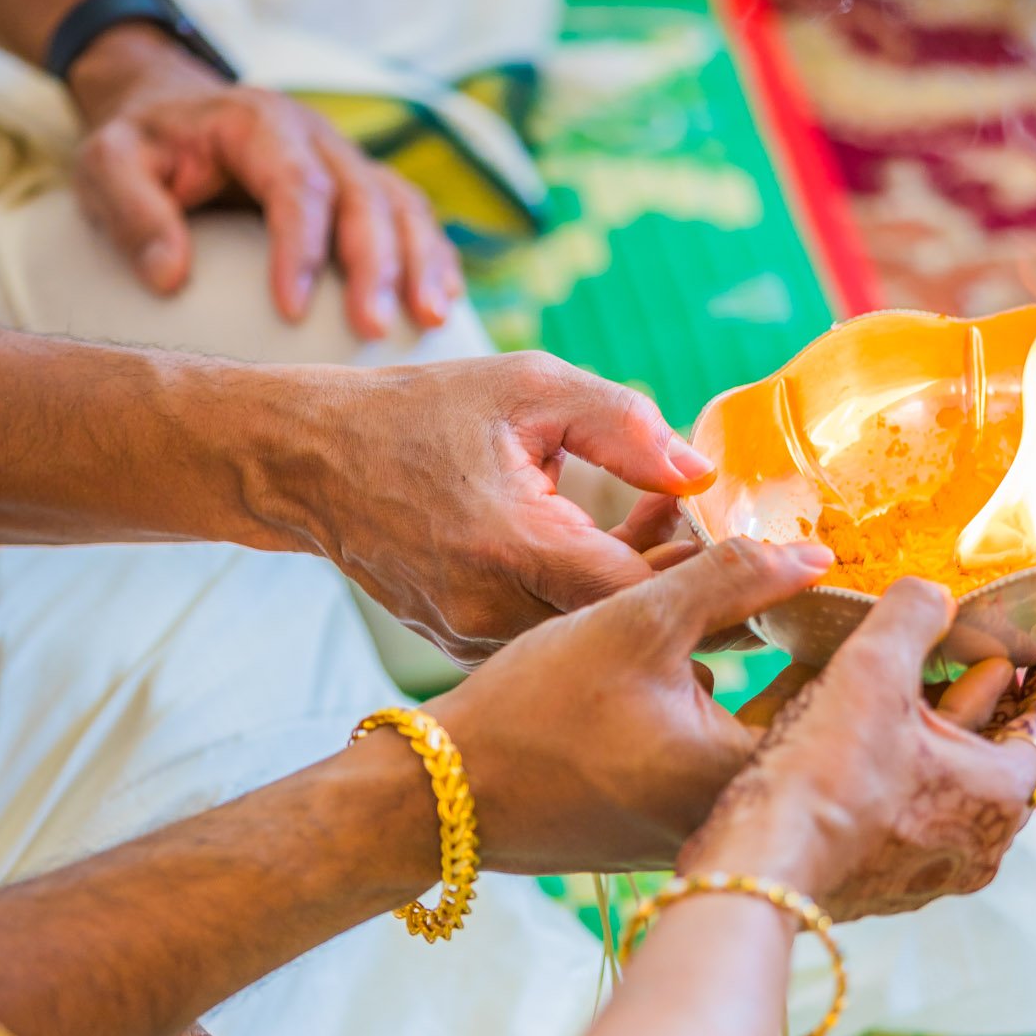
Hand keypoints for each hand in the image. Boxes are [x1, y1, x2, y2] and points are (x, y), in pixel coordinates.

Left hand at [67, 27, 461, 337]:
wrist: (171, 108)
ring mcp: (348, 161)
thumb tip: (170, 277)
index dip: (301, 247)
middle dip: (377, 265)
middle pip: (365, 196)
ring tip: (432, 320)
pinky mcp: (364, 189)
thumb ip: (130, 211)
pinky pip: (413, 218)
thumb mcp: (107, 165)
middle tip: (376, 329)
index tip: (292, 310)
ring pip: (402, 205)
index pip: (296, 184)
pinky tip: (443, 304)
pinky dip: (435, 258)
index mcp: (260, 123)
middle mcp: (317, 138)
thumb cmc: (143, 146)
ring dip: (423, 263)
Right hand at [309, 350, 716, 663]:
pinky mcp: (458, 646)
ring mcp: (469, 637)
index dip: (697, 575)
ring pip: (583, 642)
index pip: (638, 594)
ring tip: (647, 530)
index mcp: (513, 543)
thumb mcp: (528, 388)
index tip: (725, 540)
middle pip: (619, 631)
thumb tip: (697, 472)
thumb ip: (622, 424)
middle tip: (701, 536)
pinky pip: (543, 640)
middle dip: (671, 589)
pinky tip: (590, 553)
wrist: (310, 461)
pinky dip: (577, 605)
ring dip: (624, 597)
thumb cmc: (419, 412)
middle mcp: (490, 608)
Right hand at [428, 534, 836, 868]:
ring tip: (748, 619)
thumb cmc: (531, 710)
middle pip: (796, 724)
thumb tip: (816, 555)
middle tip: (807, 599)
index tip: (855, 596)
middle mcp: (731, 821)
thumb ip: (733, 580)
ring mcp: (696, 834)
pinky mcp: (661, 834)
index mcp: (739, 775)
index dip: (847, 643)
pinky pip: (709, 764)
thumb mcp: (636, 619)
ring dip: (750, 682)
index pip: (837, 706)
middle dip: (797, 656)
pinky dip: (708, 714)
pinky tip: (687, 665)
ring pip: (749, 741)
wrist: (441, 796)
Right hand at [683, 577, 1035, 919]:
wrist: (758, 865)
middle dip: (996, 708)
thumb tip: (932, 592)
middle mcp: (976, 847)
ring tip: (924, 695)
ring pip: (955, 792)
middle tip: (987, 663)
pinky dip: (911, 777)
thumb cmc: (826, 774)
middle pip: (1001, 761)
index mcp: (998, 796)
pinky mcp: (881, 886)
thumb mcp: (873, 668)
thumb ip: (911, 615)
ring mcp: (928, 874)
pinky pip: (914, 818)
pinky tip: (875, 747)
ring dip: (947, 742)